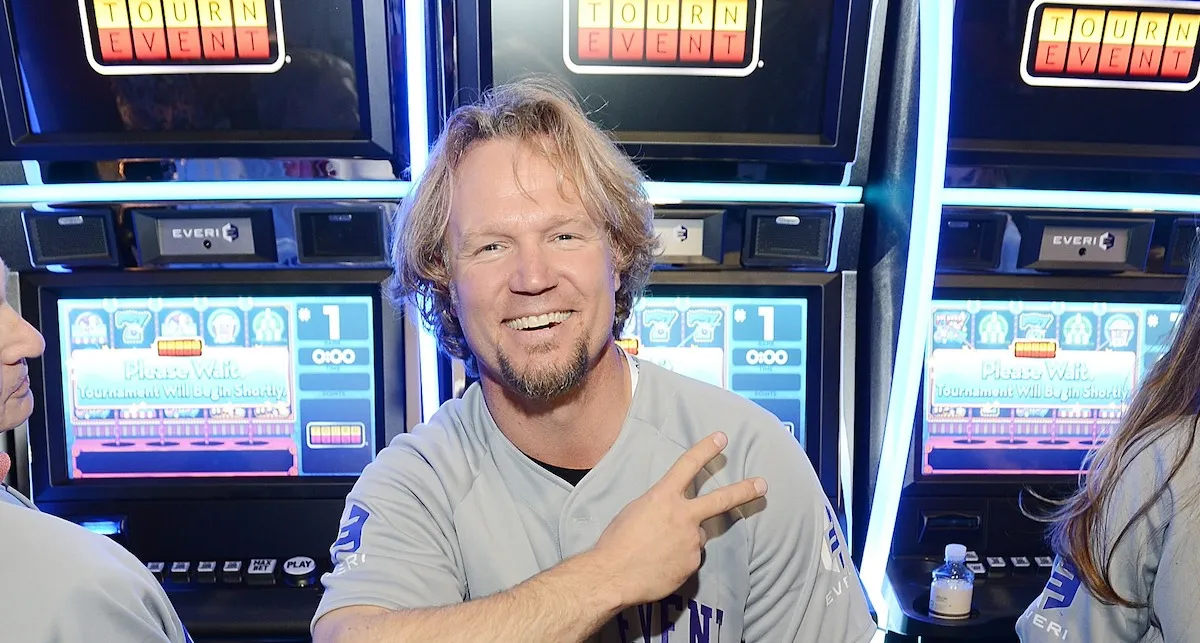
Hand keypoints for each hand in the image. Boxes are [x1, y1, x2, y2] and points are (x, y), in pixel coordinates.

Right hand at [588, 431, 766, 606]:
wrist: (612, 575)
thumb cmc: (616, 541)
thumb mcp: (635, 511)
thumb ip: (661, 507)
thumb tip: (674, 515)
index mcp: (662, 497)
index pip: (688, 465)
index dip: (706, 449)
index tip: (722, 437)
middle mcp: (682, 516)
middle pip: (720, 500)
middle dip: (744, 490)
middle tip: (762, 485)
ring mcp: (691, 541)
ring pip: (696, 535)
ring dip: (684, 539)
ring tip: (657, 550)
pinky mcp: (692, 564)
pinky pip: (690, 557)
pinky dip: (679, 559)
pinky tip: (661, 564)